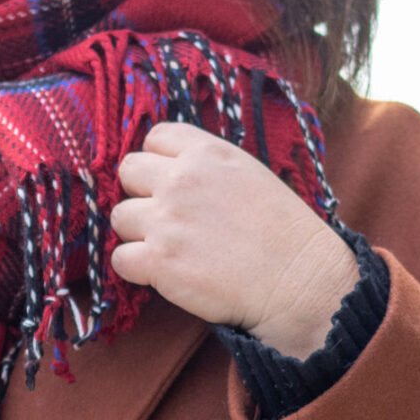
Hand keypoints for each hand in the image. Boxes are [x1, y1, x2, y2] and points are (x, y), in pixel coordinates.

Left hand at [110, 124, 359, 359]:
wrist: (299, 281)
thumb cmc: (285, 235)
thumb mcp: (251, 176)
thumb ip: (210, 169)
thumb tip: (176, 173)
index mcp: (207, 153)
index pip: (155, 138)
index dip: (158, 163)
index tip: (172, 186)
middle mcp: (182, 180)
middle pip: (128, 172)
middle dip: (142, 195)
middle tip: (167, 221)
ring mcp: (166, 220)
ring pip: (120, 216)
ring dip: (138, 234)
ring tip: (170, 251)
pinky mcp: (158, 261)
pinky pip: (120, 259)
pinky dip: (136, 269)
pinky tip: (163, 275)